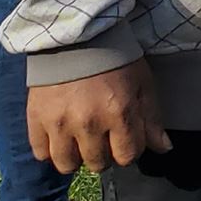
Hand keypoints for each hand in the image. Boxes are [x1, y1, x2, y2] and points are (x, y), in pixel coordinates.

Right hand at [26, 59, 170, 172]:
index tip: (124, 138)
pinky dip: (50, 149)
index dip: (128, 150)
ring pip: (67, 165)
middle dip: (104, 155)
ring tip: (79, 140)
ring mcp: (59, 123)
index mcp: (119, 113)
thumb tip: (164, 148)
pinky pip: (41, 153)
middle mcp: (88, 123)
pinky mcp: (36, 119)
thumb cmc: (116, 59)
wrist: (76, 36)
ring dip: (76, 157)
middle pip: (98, 164)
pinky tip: (59, 135)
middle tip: (101, 137)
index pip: (127, 156)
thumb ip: (152, 119)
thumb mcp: (142, 84)